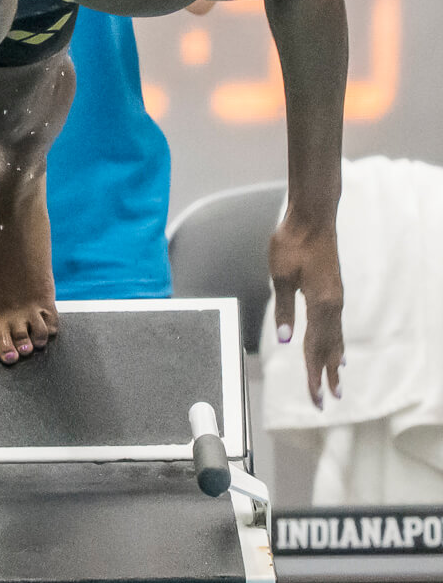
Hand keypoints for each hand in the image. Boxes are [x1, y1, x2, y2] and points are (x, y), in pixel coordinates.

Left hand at [268, 216, 344, 408]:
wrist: (312, 218)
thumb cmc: (292, 243)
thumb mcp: (280, 277)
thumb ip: (284, 309)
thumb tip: (286, 340)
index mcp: (319, 303)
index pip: (314, 347)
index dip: (313, 373)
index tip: (315, 396)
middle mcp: (332, 304)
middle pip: (328, 347)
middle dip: (325, 374)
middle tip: (327, 400)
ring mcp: (334, 297)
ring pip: (335, 336)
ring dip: (334, 360)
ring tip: (337, 380)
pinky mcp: (332, 290)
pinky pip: (335, 323)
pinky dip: (335, 340)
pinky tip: (338, 347)